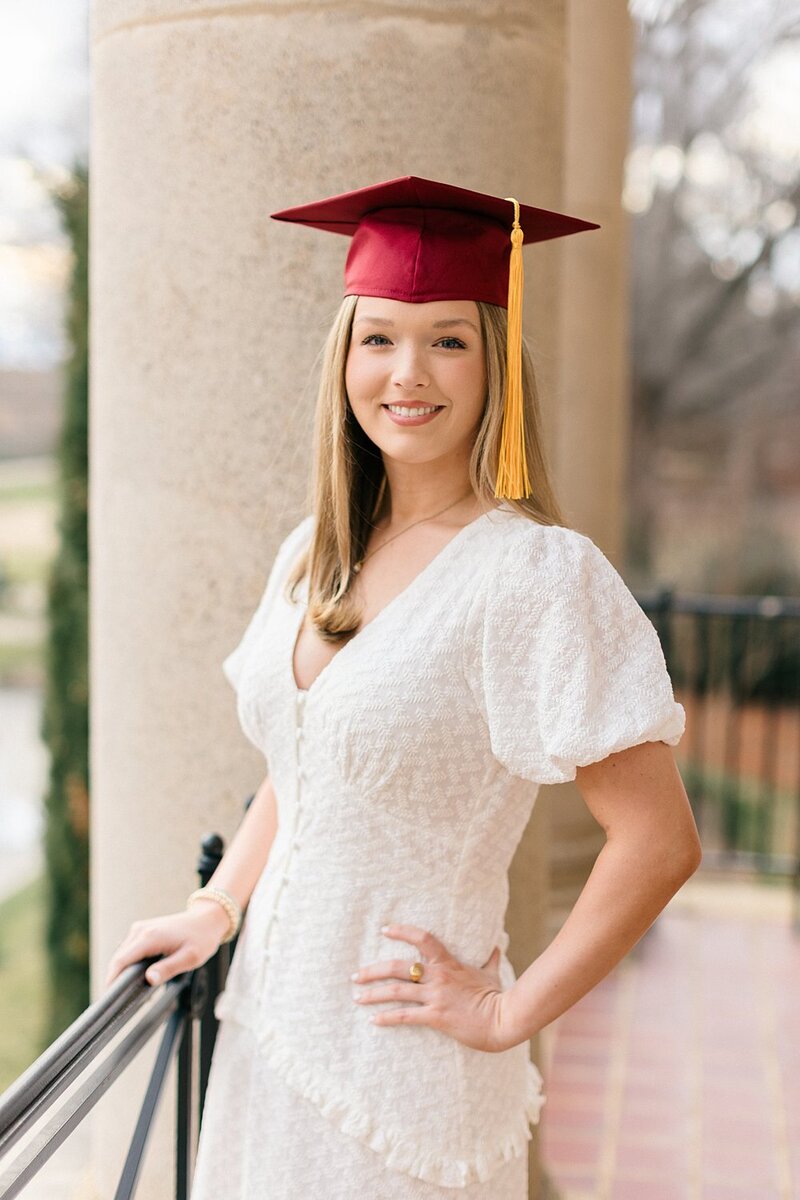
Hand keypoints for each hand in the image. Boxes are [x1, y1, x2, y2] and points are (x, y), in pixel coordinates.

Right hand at [103, 902, 230, 989]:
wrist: (206, 919)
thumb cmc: (201, 938)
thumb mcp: (189, 958)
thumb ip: (168, 968)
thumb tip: (148, 979)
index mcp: (149, 937)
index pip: (120, 961)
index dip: (111, 980)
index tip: (108, 998)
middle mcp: (140, 931)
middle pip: (118, 959)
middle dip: (116, 979)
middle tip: (121, 1001)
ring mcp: (140, 929)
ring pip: (122, 954)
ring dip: (123, 972)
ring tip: (130, 991)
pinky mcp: (143, 930)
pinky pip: (129, 950)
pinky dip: (129, 963)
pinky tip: (138, 976)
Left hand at [351, 923, 518, 1052]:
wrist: (503, 1020)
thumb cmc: (497, 996)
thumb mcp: (491, 973)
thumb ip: (489, 958)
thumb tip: (496, 946)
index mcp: (449, 963)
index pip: (422, 938)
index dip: (402, 932)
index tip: (384, 930)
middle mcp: (438, 977)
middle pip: (398, 967)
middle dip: (373, 970)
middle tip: (356, 975)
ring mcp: (436, 996)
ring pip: (396, 991)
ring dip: (373, 994)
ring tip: (357, 997)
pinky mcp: (436, 1017)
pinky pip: (405, 1016)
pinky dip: (387, 1018)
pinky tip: (374, 1020)